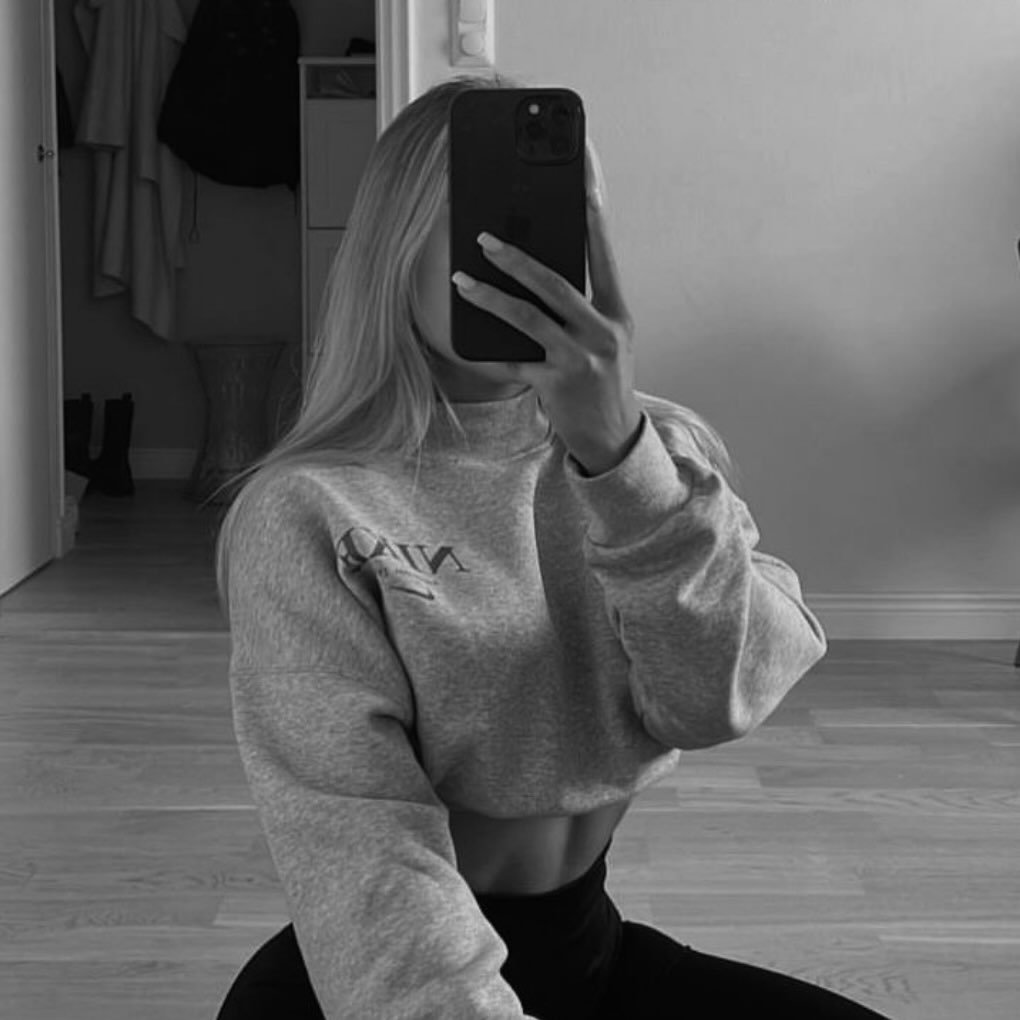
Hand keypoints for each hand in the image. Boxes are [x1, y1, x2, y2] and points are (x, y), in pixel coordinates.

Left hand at [450, 139, 641, 476]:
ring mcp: (579, 359)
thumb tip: (539, 273)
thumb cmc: (603, 382)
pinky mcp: (556, 384)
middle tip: (485, 239)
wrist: (612, 438)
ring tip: (462, 281)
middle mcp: (602, 333)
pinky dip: (491, 348)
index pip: (604, 259)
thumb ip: (584, 310)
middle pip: (554, 283)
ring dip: (489, 296)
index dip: (593, 223)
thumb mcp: (607, 341)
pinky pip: (514, 359)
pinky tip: (471, 337)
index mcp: (618, 315)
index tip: (582, 187)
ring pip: (527, 317)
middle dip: (516, 258)